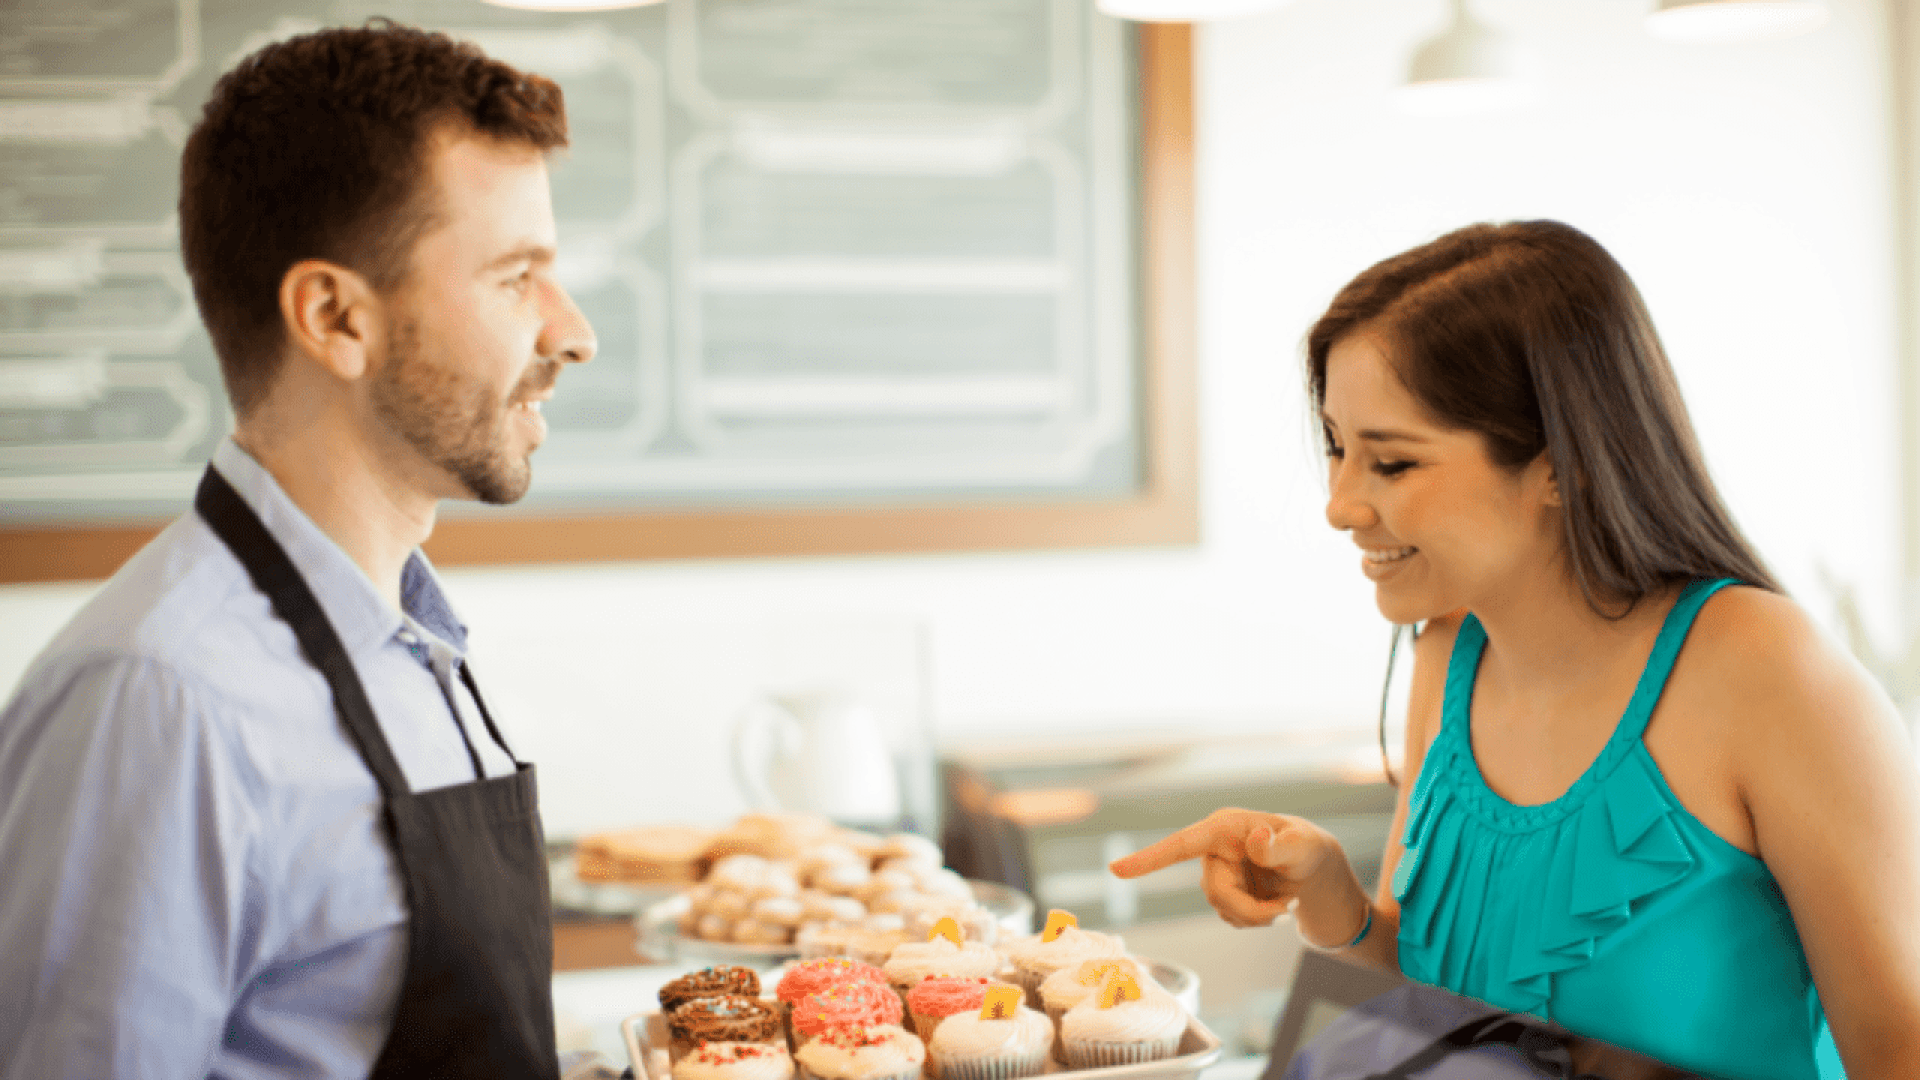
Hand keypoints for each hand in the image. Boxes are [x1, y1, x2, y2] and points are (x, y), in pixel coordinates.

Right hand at [1107, 808, 1339, 928]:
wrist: (1311, 869)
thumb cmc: (1306, 847)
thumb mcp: (1302, 844)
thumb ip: (1280, 845)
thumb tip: (1257, 840)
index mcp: (1224, 828)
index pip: (1181, 844)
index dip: (1149, 858)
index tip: (1115, 870)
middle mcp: (1214, 849)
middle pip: (1214, 892)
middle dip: (1250, 910)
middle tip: (1286, 912)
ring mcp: (1217, 873)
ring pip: (1223, 909)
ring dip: (1257, 916)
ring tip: (1287, 905)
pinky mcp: (1224, 893)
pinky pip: (1232, 918)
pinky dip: (1257, 920)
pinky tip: (1275, 907)